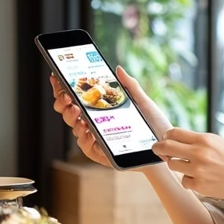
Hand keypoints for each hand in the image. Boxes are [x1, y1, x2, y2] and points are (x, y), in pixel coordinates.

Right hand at [50, 67, 171, 169]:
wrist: (166, 146)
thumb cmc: (154, 125)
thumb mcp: (143, 102)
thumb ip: (130, 86)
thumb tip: (118, 68)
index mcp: (101, 110)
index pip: (76, 97)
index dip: (62, 88)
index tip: (56, 76)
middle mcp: (95, 124)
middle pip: (68, 112)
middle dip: (62, 102)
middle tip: (67, 96)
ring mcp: (96, 139)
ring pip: (74, 128)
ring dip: (71, 118)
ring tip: (77, 110)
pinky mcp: (102, 154)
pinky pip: (86, 147)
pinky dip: (84, 138)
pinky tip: (86, 130)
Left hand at [151, 128, 223, 204]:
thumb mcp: (221, 143)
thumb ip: (201, 142)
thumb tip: (181, 141)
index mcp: (205, 139)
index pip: (174, 132)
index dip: (167, 135)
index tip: (165, 138)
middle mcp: (199, 153)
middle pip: (166, 147)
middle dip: (159, 148)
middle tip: (157, 149)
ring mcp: (198, 170)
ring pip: (172, 165)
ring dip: (177, 165)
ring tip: (189, 166)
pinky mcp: (200, 186)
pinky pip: (184, 181)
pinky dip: (189, 180)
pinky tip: (201, 179)